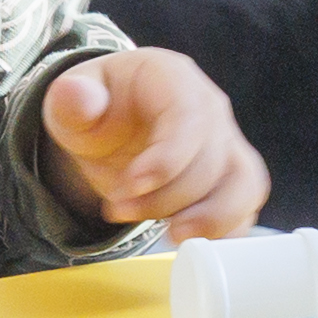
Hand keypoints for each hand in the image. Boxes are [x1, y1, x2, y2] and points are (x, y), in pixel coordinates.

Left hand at [41, 48, 268, 232]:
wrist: (111, 127)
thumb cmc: (98, 110)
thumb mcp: (71, 102)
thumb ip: (71, 99)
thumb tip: (76, 94)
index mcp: (173, 79)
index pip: (189, 116)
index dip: (167, 158)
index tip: (131, 186)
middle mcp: (210, 108)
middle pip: (211, 160)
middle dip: (165, 198)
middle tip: (119, 209)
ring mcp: (226, 143)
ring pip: (243, 184)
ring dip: (209, 219)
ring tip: (167, 236)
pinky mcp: (231, 177)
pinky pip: (246, 207)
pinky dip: (225, 230)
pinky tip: (188, 239)